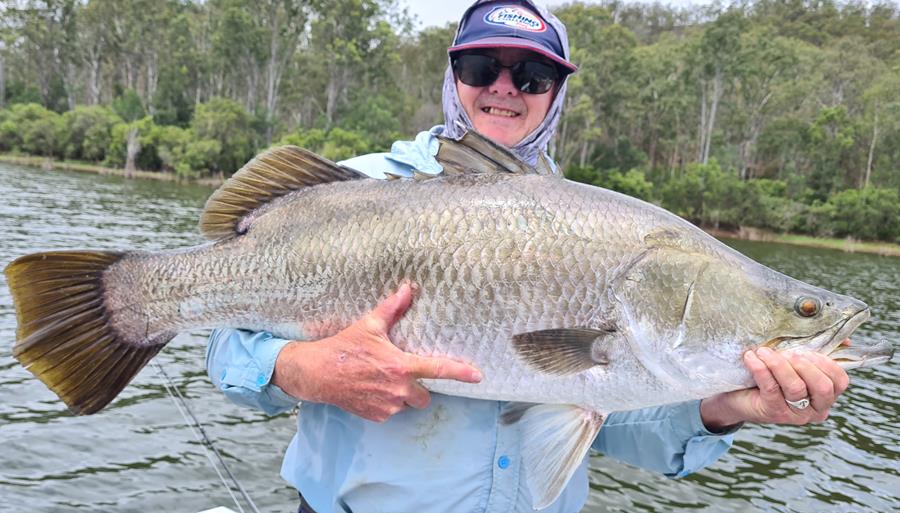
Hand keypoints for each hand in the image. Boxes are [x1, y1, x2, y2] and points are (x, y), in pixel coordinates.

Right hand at [272, 283, 482, 421]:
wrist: (317, 373)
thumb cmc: (344, 347)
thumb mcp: (369, 325)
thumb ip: (393, 308)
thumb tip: (408, 288)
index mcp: (401, 366)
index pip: (438, 369)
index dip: (461, 373)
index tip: (478, 376)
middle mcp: (399, 390)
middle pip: (425, 396)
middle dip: (418, 388)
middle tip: (401, 374)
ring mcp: (388, 406)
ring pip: (407, 404)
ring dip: (401, 395)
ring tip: (381, 380)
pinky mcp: (377, 417)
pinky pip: (391, 412)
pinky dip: (386, 403)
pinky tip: (371, 389)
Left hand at [700, 341, 850, 430]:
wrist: (738, 396)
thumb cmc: (772, 375)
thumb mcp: (795, 363)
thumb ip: (818, 352)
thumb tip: (845, 340)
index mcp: (826, 396)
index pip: (840, 381)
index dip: (826, 363)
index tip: (806, 351)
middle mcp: (815, 409)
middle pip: (822, 387)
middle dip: (805, 365)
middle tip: (788, 352)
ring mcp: (794, 414)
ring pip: (796, 387)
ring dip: (779, 364)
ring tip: (763, 351)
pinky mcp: (772, 413)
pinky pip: (771, 388)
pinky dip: (761, 369)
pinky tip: (751, 357)